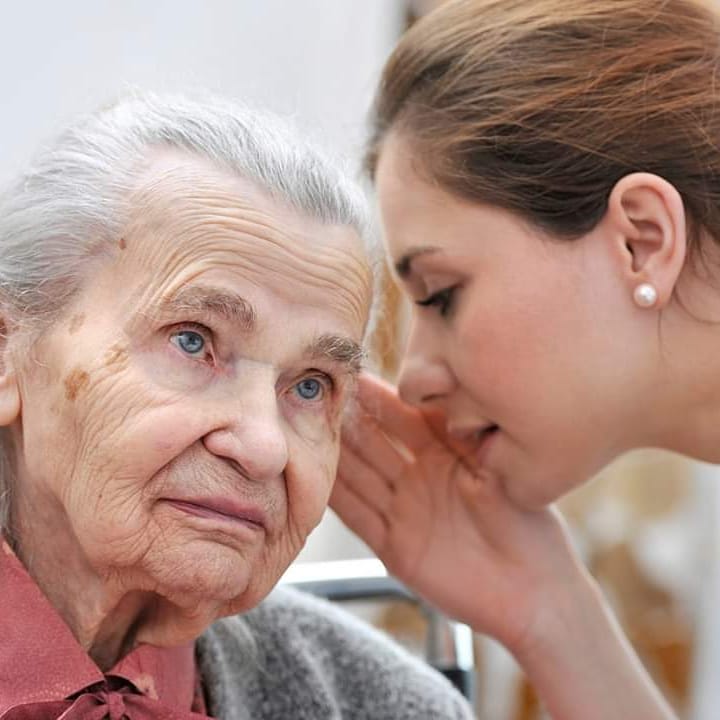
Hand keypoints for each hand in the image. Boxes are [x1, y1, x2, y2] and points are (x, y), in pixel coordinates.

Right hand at [331, 373, 591, 654]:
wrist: (534, 593)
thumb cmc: (530, 527)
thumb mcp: (497, 470)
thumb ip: (463, 434)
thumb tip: (438, 389)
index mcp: (446, 455)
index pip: (404, 418)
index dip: (379, 397)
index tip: (352, 374)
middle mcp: (420, 479)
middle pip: (375, 444)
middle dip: (348, 420)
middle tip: (316, 395)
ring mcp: (406, 513)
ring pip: (360, 477)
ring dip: (336, 456)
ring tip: (305, 429)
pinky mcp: (396, 548)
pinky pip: (359, 518)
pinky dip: (336, 500)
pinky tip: (314, 479)